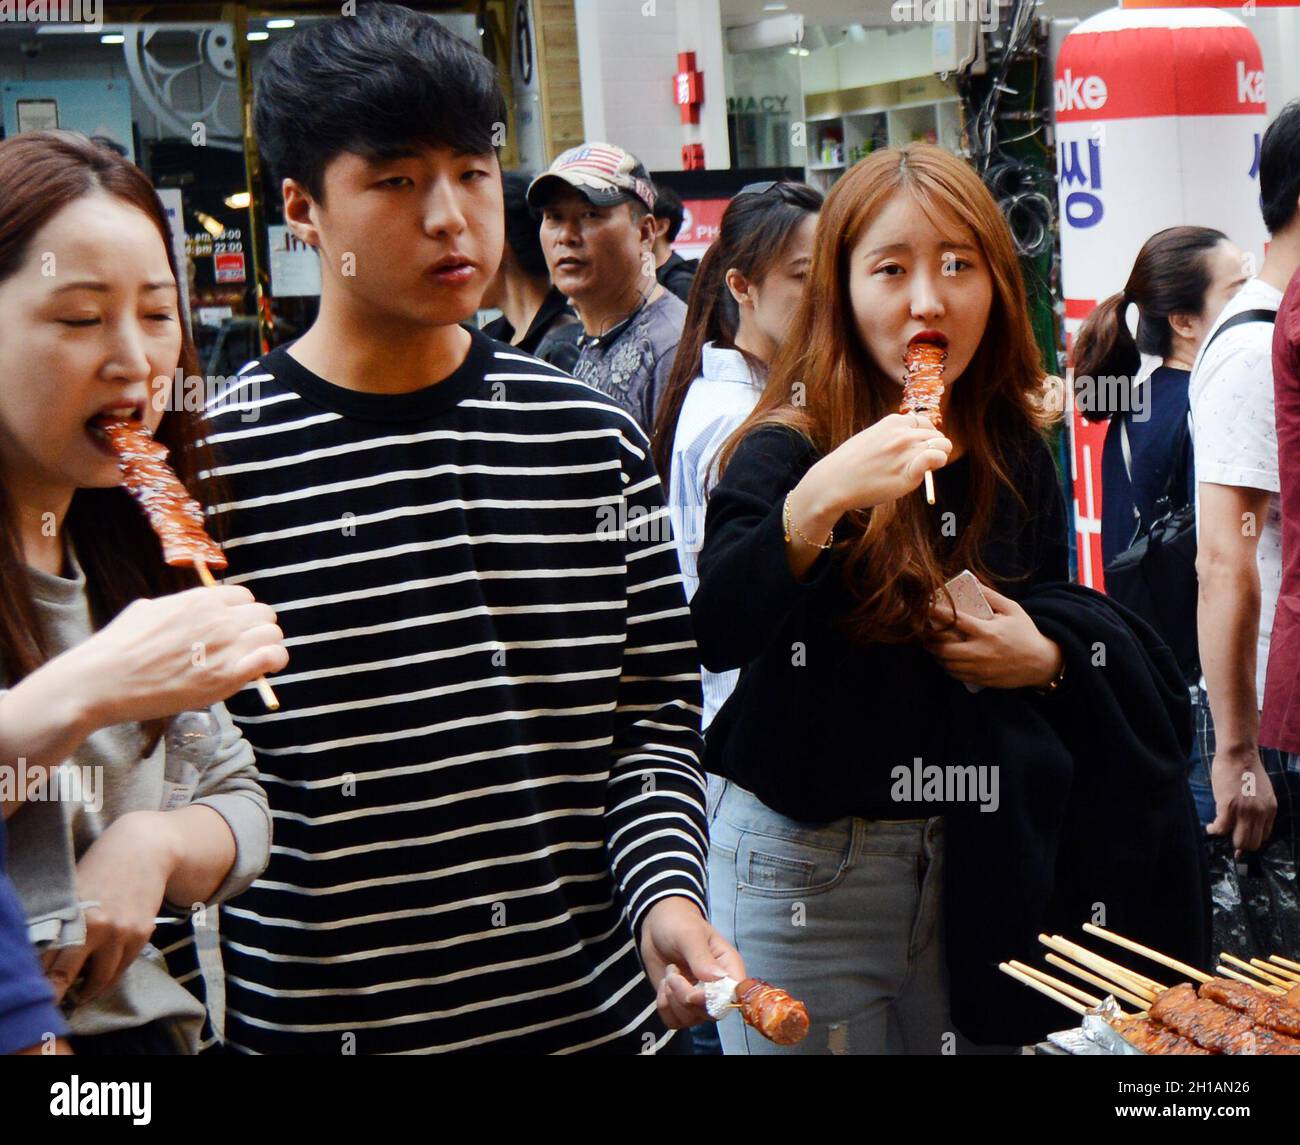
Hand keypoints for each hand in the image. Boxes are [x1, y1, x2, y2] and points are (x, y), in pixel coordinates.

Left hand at [42, 811, 177, 1005]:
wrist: (144, 849)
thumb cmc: (100, 867)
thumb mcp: (73, 893)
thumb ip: (61, 925)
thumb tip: (45, 958)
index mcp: (73, 917)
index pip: (46, 962)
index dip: (39, 983)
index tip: (35, 993)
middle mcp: (98, 928)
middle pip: (67, 977)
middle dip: (56, 994)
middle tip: (50, 1003)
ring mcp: (123, 933)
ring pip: (102, 978)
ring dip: (89, 989)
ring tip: (80, 993)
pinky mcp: (142, 934)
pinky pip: (124, 966)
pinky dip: (111, 974)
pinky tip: (103, 975)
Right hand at [60, 585, 287, 727]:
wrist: (103, 680)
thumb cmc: (118, 648)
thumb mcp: (148, 610)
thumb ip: (178, 607)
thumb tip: (191, 609)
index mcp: (199, 600)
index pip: (244, 597)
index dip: (242, 613)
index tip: (236, 627)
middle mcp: (218, 618)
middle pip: (264, 614)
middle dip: (258, 629)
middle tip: (246, 646)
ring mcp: (225, 645)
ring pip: (273, 635)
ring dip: (268, 646)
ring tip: (255, 660)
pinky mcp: (227, 675)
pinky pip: (272, 658)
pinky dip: (274, 662)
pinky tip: (264, 670)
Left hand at [639, 897, 745, 1028]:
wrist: (657, 926)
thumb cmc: (679, 923)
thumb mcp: (690, 934)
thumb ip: (701, 957)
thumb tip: (717, 978)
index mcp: (729, 968)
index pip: (733, 996)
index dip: (713, 1000)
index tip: (694, 990)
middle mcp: (717, 989)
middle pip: (710, 1013)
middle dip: (685, 997)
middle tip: (673, 973)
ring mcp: (699, 1000)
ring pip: (690, 1020)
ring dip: (672, 999)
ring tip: (670, 973)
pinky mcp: (681, 1005)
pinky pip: (674, 1021)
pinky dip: (664, 1006)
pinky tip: (664, 985)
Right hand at [807, 412, 952, 516]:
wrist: (834, 482)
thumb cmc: (850, 465)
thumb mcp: (870, 438)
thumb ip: (892, 437)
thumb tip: (912, 444)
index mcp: (893, 422)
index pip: (925, 424)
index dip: (927, 437)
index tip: (919, 449)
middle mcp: (902, 433)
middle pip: (936, 436)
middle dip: (933, 449)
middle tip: (919, 465)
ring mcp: (906, 451)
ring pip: (942, 446)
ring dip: (938, 458)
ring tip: (921, 470)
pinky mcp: (909, 471)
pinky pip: (935, 458)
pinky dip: (937, 462)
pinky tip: (926, 471)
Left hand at [924, 582, 1062, 689]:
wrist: (1042, 663)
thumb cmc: (1026, 633)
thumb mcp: (1012, 609)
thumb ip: (991, 596)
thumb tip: (972, 580)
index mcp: (988, 631)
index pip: (955, 620)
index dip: (936, 612)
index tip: (925, 605)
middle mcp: (981, 651)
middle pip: (944, 648)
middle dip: (929, 640)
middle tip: (923, 631)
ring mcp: (980, 668)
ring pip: (947, 663)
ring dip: (935, 654)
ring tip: (930, 644)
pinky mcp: (981, 679)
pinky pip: (956, 675)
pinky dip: (946, 666)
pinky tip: (943, 658)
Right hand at [1207, 746, 1276, 856]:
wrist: (1239, 754)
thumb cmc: (1246, 769)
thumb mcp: (1261, 792)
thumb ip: (1257, 807)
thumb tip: (1245, 820)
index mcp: (1270, 810)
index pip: (1263, 836)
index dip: (1250, 837)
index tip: (1238, 834)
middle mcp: (1261, 814)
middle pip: (1252, 843)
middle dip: (1239, 843)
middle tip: (1228, 836)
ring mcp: (1245, 812)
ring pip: (1239, 841)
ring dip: (1226, 839)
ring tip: (1217, 830)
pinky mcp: (1229, 807)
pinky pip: (1221, 828)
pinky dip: (1214, 830)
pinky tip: (1210, 826)